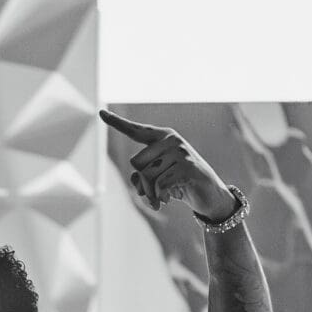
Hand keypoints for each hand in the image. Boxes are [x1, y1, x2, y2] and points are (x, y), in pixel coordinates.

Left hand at [102, 108, 236, 220]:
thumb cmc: (180, 182)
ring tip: (160, 198)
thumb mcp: (159, 177)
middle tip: (153, 193)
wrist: (210, 194)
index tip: (101, 112)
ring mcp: (180, 152)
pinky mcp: (186, 167)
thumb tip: (136, 181)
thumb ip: (142, 176)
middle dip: (141, 183)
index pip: (136, 131)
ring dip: (150, 194)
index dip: (117, 123)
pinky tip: (167, 200)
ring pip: (147, 176)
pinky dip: (159, 197)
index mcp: (163, 138)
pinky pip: (159, 185)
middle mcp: (171, 140)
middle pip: (136, 163)